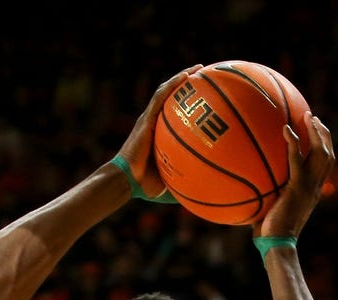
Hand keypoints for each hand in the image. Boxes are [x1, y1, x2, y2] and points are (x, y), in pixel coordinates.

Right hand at [115, 65, 201, 198]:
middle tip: (209, 77)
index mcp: (161, 136)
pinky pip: (161, 96)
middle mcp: (155, 123)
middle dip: (190, 86)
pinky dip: (174, 84)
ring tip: (200, 68)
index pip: (177, 115)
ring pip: (167, 91)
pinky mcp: (146, 118)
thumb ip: (189, 184)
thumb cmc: (146, 185)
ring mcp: (150, 118)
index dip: (191, 105)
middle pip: (174, 98)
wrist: (127, 181)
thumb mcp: (173, 184)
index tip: (209, 99)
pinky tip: (188, 75)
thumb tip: (211, 193)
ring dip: (183, 78)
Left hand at [258, 111, 334, 238]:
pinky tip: (285, 129)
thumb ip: (267, 196)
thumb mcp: (271, 210)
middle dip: (323, 134)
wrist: (276, 243)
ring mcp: (308, 186)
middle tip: (312, 118)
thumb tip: (248, 186)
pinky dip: (293, 142)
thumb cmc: (269, 233)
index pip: (325, 166)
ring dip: (316, 132)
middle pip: (328, 155)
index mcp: (312, 192)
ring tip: (307, 116)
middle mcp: (315, 187)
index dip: (323, 148)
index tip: (315, 134)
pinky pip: (296, 159)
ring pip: (321, 152)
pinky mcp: (297, 186)